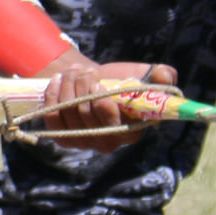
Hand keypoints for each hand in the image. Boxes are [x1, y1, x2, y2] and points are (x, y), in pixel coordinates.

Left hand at [32, 57, 181, 150]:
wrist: (92, 81)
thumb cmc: (122, 80)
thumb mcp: (144, 74)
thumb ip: (161, 75)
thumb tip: (163, 76)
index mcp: (131, 133)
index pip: (115, 128)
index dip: (102, 106)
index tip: (97, 81)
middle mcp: (107, 143)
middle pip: (86, 117)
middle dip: (82, 87)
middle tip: (85, 71)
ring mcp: (83, 143)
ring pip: (68, 114)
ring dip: (68, 86)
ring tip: (73, 72)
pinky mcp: (63, 138)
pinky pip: (52, 118)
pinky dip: (52, 95)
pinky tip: (58, 80)